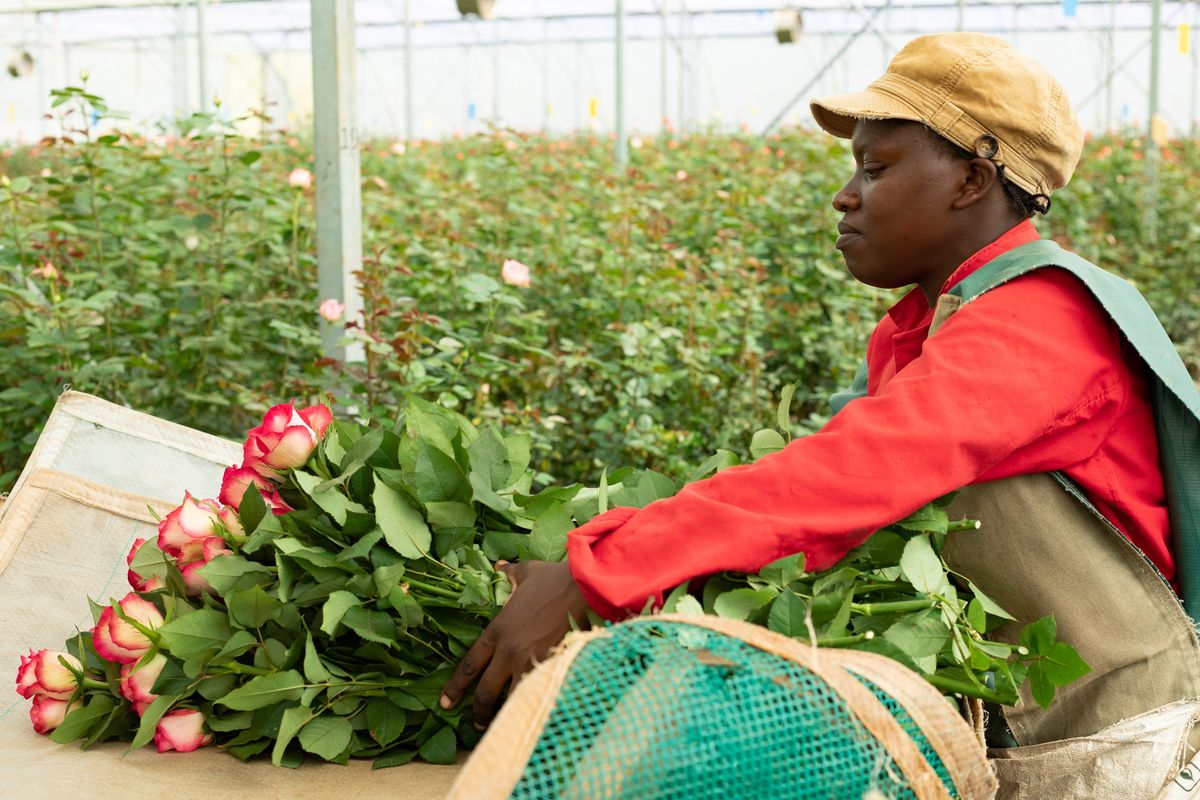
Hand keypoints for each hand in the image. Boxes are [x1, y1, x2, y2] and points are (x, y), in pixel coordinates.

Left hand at [440, 560, 589, 728]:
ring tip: (503, 727)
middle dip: (479, 713)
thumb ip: (509, 573)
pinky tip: (531, 716)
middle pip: (485, 692)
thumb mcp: (526, 572)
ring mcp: (529, 661)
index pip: (468, 666)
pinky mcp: (551, 667)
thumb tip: (499, 566)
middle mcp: (508, 651)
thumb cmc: (553, 578)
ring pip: (510, 700)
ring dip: (504, 716)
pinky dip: (531, 706)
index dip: (455, 689)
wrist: (581, 586)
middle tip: (476, 725)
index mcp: (497, 631)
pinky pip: (536, 694)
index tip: (446, 704)